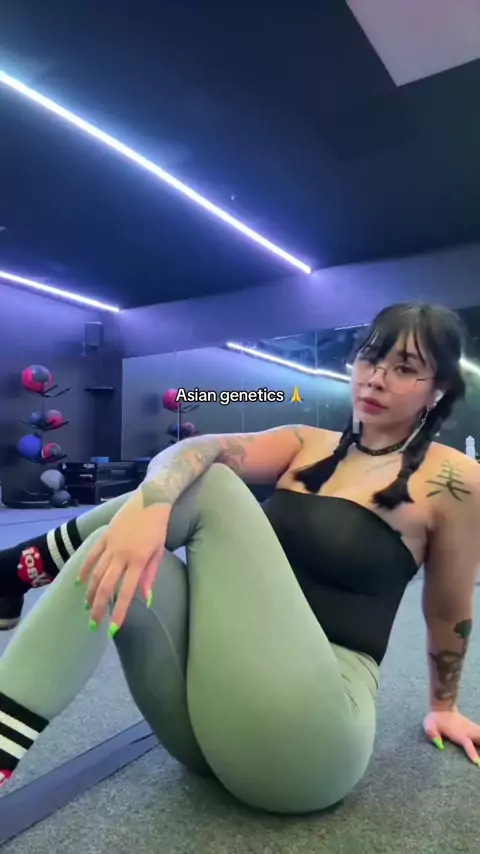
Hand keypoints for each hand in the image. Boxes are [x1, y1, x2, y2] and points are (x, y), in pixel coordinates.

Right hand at [78, 491, 169, 632]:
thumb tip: (147, 599)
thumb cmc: (158, 528)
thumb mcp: (158, 552)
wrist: (150, 499)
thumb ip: (150, 576)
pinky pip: (91, 555)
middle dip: (99, 608)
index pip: (127, 593)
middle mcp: (122, 555)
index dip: (120, 613)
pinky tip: (80, 582)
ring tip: (88, 607)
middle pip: (105, 587)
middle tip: (94, 625)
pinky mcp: (104, 536)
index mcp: (138, 561)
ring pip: (95, 573)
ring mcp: (111, 545)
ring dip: (90, 592)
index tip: (112, 630)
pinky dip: (84, 569)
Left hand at [423, 709, 479, 765]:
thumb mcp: (429, 726)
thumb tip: (439, 745)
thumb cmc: (435, 719)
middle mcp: (468, 731)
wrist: (442, 707)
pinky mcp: (473, 727)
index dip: (473, 754)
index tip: (478, 763)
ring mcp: (472, 728)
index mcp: (459, 734)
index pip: (468, 745)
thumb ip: (432, 734)